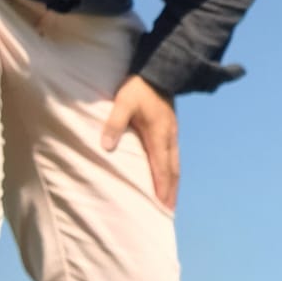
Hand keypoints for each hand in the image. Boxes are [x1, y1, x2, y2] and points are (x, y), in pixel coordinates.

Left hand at [102, 75, 178, 207]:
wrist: (158, 69)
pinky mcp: (171, 128)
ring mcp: (172, 132)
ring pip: (175, 163)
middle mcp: (169, 137)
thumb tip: (106, 146)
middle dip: (170, 192)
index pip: (161, 168)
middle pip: (173, 170)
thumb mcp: (123, 101)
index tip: (162, 206)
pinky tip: (167, 174)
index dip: (162, 188)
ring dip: (173, 183)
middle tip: (168, 211)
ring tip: (169, 199)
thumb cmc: (139, 86)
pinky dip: (171, 170)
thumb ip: (114, 123)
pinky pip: (173, 155)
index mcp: (159, 134)